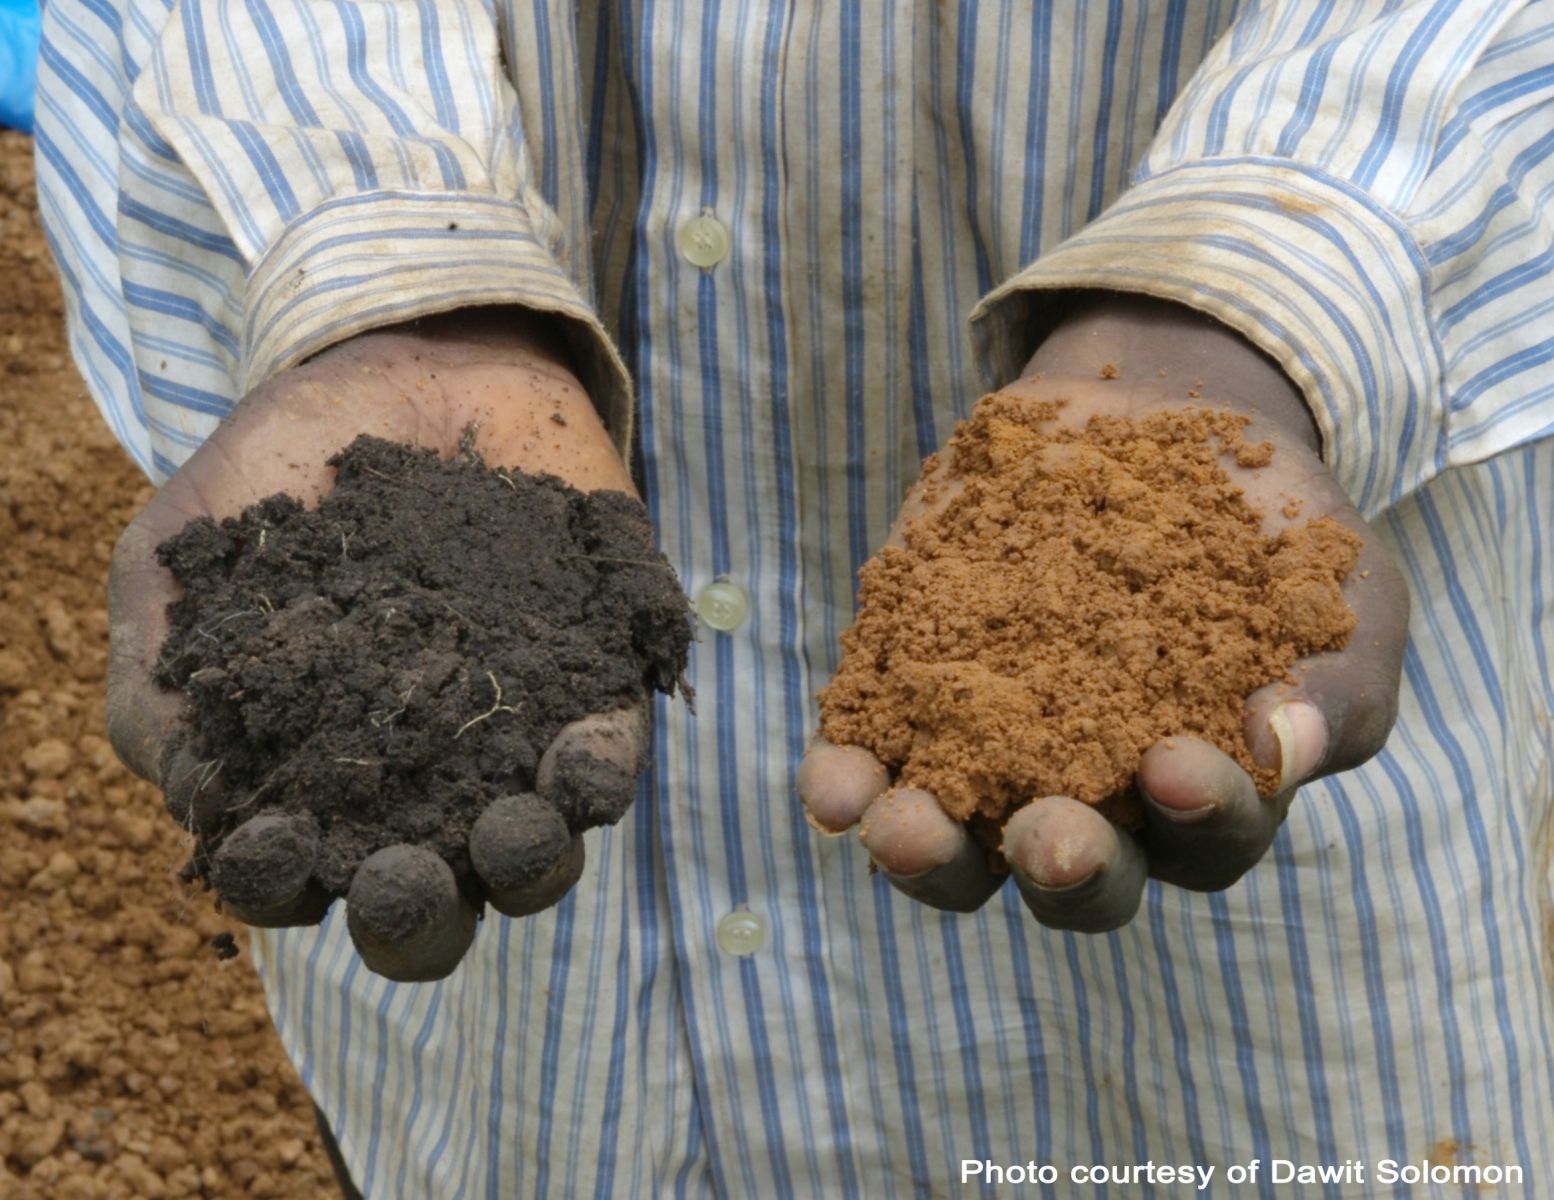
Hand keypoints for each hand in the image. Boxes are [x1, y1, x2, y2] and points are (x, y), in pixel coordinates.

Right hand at [107, 309, 648, 979]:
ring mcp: (515, 747)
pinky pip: (609, 763)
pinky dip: (598, 775)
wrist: (407, 360)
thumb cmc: (282, 470)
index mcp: (311, 780)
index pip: (296, 879)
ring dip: (522, 865)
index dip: (278, 886)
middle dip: (413, 915)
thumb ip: (165, 689)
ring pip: (530, 859)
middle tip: (400, 878)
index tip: (272, 847)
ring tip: (506, 832)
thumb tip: (204, 814)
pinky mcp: (597, 689)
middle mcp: (419, 788)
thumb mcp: (180, 565)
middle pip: (428, 909)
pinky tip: (581, 763)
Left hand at [799, 296, 1408, 930]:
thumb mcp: (1335, 598)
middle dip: (1061, 865)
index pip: (1207, 842)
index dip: (1200, 817)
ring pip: (956, 845)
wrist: (1156, 421)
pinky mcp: (909, 696)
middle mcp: (1094, 800)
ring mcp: (991, 756)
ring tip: (901, 826)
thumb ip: (1325, 685)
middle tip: (1049, 836)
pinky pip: (871, 761)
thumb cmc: (1267, 530)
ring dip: (926, 849)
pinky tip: (836, 782)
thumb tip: (1281, 746)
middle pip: (1073, 875)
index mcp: (1203, 797)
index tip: (1178, 763)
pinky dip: (849, 779)